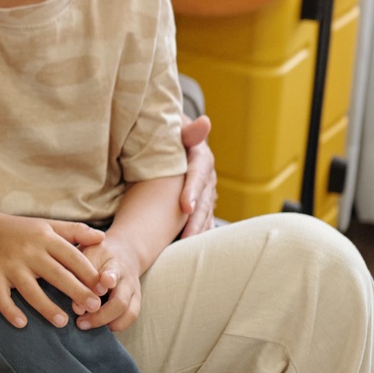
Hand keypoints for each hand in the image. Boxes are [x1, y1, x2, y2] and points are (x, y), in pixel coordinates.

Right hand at [0, 212, 103, 328]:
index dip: (89, 272)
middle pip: (56, 274)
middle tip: (94, 307)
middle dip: (76, 291)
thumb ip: (76, 231)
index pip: (72, 256)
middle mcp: (29, 252)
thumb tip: (103, 238)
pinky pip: (1, 296)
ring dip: (46, 306)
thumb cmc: (24, 231)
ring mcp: (11, 266)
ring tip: (63, 322)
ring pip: (30, 289)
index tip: (103, 288)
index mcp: (46, 239)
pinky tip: (21, 323)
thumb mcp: (50, 226)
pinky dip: (9, 310)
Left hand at [78, 236, 143, 331]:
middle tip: (80, 322)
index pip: (113, 272)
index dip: (109, 279)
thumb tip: (77, 308)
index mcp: (113, 264)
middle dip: (100, 315)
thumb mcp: (88, 254)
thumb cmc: (98, 255)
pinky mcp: (136, 301)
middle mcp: (126, 280)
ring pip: (129, 313)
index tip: (103, 284)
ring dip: (107, 322)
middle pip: (120, 302)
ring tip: (87, 326)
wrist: (125, 251)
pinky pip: (131, 318)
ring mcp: (134, 291)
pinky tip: (100, 327)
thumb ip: (80, 277)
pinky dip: (117, 325)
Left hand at [178, 115, 216, 236]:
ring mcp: (205, 192)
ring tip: (188, 247)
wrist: (170, 141)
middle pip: (204, 200)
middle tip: (187, 236)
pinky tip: (189, 250)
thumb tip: (205, 122)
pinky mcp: (200, 204)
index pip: (198, 174)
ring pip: (205, 214)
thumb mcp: (175, 129)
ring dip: (198, 231)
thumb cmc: (167, 134)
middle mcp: (206, 177)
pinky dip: (196, 234)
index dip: (192, 189)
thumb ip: (187, 129)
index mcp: (200, 157)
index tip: (184, 206)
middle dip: (196, 220)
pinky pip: (200, 222)